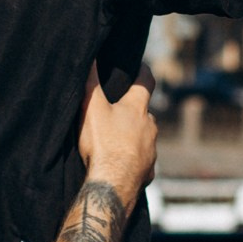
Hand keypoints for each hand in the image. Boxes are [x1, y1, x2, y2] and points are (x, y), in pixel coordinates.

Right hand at [76, 68, 157, 205]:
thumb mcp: (91, 108)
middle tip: (120, 109)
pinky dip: (133, 160)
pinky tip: (121, 165)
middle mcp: (150, 128)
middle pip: (145, 113)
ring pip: (145, 138)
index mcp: (137, 109)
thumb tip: (91, 56)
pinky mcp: (147, 172)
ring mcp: (151, 151)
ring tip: (117, 141)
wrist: (112, 185)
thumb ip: (91, 82)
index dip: (143, 72)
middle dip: (135, 110)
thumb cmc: (103, 143)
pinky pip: (142, 162)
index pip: (146, 82)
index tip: (141, 66)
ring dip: (134, 136)